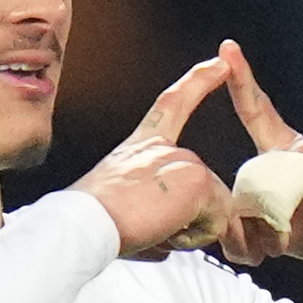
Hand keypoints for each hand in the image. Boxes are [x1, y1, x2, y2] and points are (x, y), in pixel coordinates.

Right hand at [71, 53, 236, 256]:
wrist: (83, 223)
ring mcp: (183, 161)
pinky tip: (166, 231)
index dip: (198, 82)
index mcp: (140, 146)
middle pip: (203, 186)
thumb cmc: (91, 221)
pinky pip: (218, 221)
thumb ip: (151, 208)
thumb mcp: (118, 202)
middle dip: (188, 220)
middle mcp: (163, 148)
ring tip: (152, 230)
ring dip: (189, 231)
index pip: (172, 105)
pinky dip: (195, 236)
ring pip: (213, 208)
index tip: (219, 62)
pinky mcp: (198, 181)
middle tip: (150, 229)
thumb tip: (168, 240)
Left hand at [210, 41, 302, 270]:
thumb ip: (256, 227)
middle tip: (271, 245)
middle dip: (261, 214)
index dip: (242, 84)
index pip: (260, 114)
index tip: (226, 49)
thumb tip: (231, 234)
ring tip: (302, 238)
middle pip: (268, 169)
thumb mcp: (285, 233)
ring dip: (293, 220)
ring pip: (300, 182)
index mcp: (290, 155)